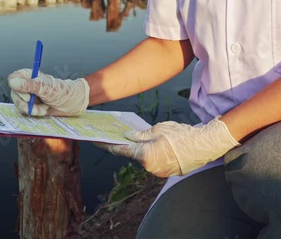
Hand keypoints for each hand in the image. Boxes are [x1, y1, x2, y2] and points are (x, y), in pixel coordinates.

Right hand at [7, 68, 88, 115]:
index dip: (17, 89)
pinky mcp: (31, 106)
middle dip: (25, 103)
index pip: (13, 79)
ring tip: (43, 110)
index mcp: (28, 75)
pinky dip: (34, 113)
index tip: (28, 96)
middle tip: (36, 107)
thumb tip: (12, 82)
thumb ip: (28, 85)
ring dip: (31, 109)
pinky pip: (25, 111)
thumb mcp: (45, 88)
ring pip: (19, 104)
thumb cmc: (61, 92)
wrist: (72, 104)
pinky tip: (43, 111)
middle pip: (14, 94)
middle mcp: (26, 85)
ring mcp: (28, 96)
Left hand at [94, 117, 239, 176]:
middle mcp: (149, 167)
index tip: (96, 141)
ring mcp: (159, 172)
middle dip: (124, 146)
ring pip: (144, 159)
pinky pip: (154, 162)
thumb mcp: (158, 129)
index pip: (120, 150)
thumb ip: (140, 135)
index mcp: (145, 156)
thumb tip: (128, 137)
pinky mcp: (167, 172)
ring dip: (139, 150)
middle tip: (114, 136)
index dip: (107, 145)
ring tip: (133, 138)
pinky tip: (150, 145)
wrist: (206, 145)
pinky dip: (150, 154)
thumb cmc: (181, 135)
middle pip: (132, 155)